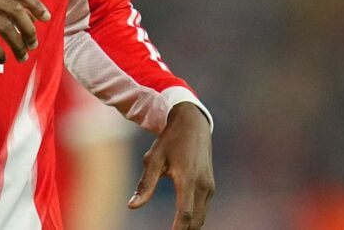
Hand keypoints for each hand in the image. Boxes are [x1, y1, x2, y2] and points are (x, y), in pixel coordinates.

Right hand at [0, 0, 50, 63]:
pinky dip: (0, 53)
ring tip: (21, 56)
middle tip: (33, 43)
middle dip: (29, 29)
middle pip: (15, 10)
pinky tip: (1, 59)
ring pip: (5, 27)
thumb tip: (24, 15)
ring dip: (18, 45)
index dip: (35, 4)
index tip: (46, 18)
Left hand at [128, 102, 214, 228]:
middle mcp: (203, 185)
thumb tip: (133, 206)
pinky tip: (183, 224)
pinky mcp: (210, 186)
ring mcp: (209, 186)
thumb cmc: (170, 140)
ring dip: (189, 227)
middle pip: (195, 221)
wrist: (193, 124)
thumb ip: (145, 185)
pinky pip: (203, 209)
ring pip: (201, 217)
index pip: (185, 214)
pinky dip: (194, 219)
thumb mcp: (153, 159)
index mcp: (188, 179)